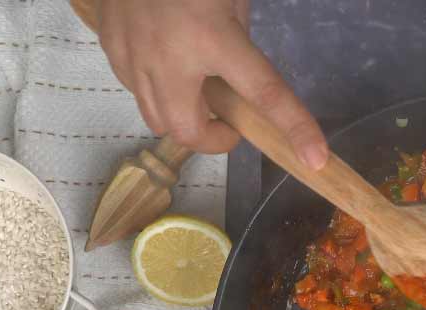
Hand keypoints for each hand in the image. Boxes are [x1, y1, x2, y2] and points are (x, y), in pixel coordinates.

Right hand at [97, 0, 327, 163]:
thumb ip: (238, 38)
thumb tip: (236, 75)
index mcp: (214, 36)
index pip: (263, 92)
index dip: (294, 127)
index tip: (315, 158)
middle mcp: (171, 56)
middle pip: (188, 130)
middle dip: (212, 139)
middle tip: (228, 123)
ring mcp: (133, 56)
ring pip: (156, 119)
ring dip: (182, 119)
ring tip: (196, 95)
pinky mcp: (110, 50)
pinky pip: (134, 91)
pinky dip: (155, 93)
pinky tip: (164, 67)